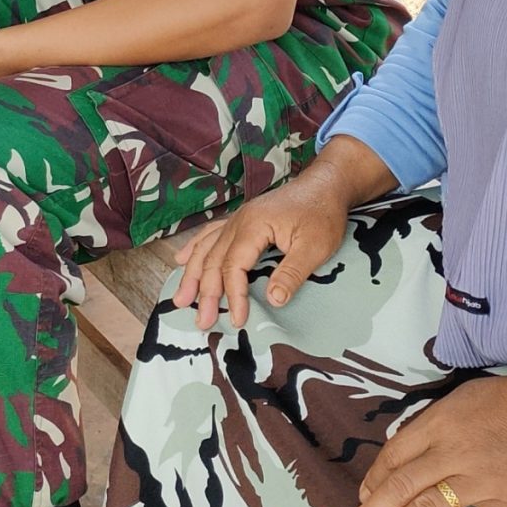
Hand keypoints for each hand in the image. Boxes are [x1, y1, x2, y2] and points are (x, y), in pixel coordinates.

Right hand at [171, 166, 352, 331]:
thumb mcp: (316, 246)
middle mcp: (239, 221)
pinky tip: (181, 259)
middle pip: (214, 260)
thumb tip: (273, 301)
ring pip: (206, 248)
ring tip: (180, 298)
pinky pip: (211, 234)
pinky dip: (194, 248)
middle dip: (205, 293)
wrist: (326, 184)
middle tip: (202, 321)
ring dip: (192, 275)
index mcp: (254, 226)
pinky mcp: (243, 219)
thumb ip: (292, 273)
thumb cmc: (323, 213)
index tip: (238, 320)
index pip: (234, 266)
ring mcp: (238, 218)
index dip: (233, 295)